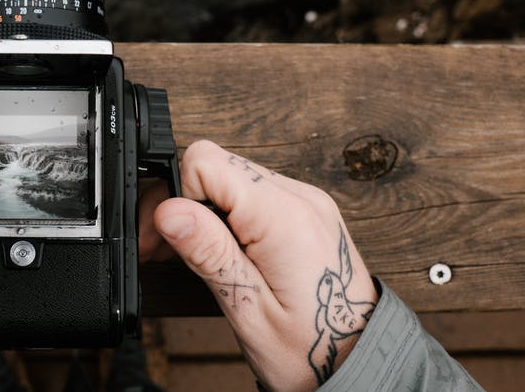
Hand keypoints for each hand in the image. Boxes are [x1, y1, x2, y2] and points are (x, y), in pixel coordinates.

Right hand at [150, 140, 377, 390]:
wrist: (359, 361)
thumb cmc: (309, 348)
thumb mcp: (247, 308)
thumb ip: (209, 253)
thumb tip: (170, 210)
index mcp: (284, 219)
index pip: (206, 163)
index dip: (177, 196)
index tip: (166, 237)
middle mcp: (300, 199)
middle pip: (217, 164)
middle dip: (183, 203)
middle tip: (164, 248)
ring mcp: (306, 203)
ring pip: (232, 176)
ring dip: (204, 210)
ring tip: (192, 255)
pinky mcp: (306, 211)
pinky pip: (254, 193)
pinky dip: (228, 215)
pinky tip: (221, 250)